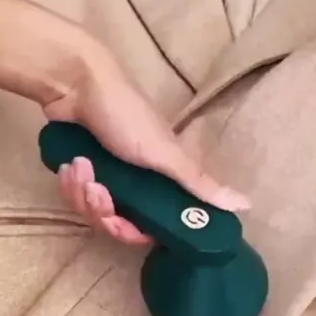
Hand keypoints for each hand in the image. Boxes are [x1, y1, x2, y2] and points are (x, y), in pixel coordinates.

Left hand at [44, 48, 249, 243]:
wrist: (75, 83)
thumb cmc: (126, 115)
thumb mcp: (167, 154)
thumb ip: (200, 183)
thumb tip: (247, 204)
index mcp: (159, 183)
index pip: (145, 229)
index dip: (130, 232)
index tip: (119, 222)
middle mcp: (133, 183)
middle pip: (114, 222)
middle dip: (101, 209)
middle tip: (95, 189)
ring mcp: (105, 175)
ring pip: (89, 209)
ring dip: (81, 192)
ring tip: (80, 166)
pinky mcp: (79, 168)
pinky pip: (72, 194)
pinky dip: (69, 181)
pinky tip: (70, 163)